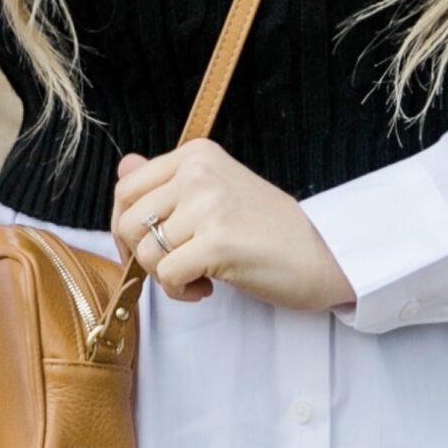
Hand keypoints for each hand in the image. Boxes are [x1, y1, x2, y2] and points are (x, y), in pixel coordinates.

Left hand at [112, 137, 357, 312]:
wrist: (324, 253)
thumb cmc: (271, 230)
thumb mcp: (218, 192)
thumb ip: (168, 182)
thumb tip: (122, 166)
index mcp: (197, 155)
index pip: (127, 187)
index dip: (126, 227)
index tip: (147, 248)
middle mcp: (199, 172)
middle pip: (128, 222)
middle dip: (142, 256)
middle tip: (174, 267)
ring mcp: (209, 205)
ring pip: (145, 252)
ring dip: (165, 277)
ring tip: (199, 276)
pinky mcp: (218, 242)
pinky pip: (166, 275)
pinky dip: (180, 292)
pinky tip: (208, 287)